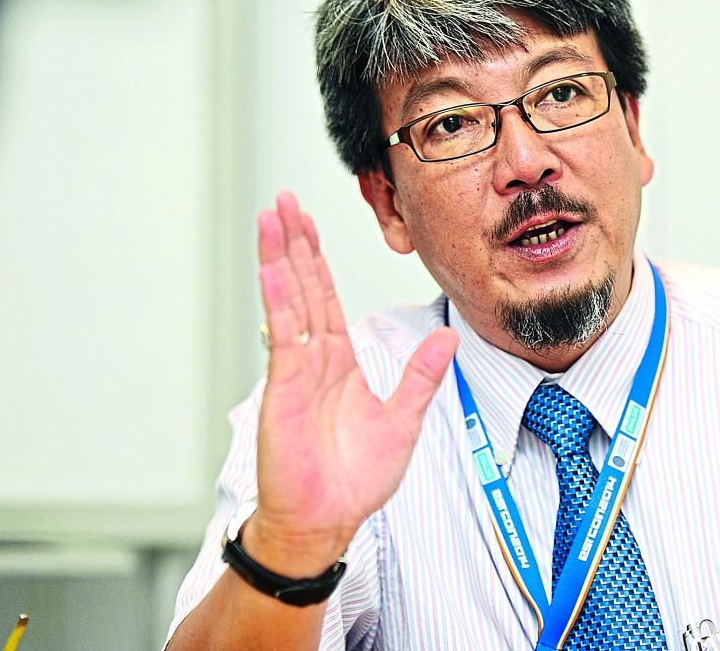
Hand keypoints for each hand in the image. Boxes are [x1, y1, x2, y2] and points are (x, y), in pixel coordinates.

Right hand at [250, 192, 457, 572]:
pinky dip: (280, 300)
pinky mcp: (284, 389)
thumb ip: (421, 376)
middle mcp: (313, 359)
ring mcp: (296, 371)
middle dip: (293, 242)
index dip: (317, 258)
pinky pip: (285, 336)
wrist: (328, 519)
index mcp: (338, 362)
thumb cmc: (355, 477)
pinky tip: (274, 268)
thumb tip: (448, 337)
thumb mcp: (403, 419)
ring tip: (271, 217)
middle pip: (303, 287)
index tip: (306, 221)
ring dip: (280, 257)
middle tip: (283, 200)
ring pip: (289, 300)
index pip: (326, 297)